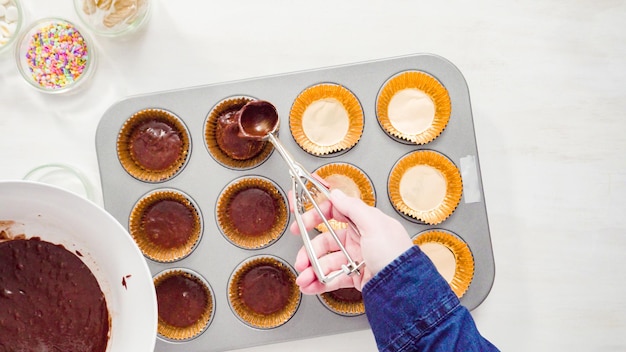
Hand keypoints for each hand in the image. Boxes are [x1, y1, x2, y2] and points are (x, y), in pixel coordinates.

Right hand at [289, 189, 413, 294]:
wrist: (404, 286)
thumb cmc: (395, 253)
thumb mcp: (374, 224)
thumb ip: (353, 207)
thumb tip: (336, 193)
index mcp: (364, 222)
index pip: (334, 213)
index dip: (315, 217)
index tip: (301, 223)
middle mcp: (359, 239)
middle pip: (326, 242)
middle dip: (310, 252)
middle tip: (300, 260)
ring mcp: (356, 259)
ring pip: (326, 262)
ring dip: (312, 270)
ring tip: (304, 278)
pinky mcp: (356, 277)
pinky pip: (332, 278)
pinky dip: (319, 282)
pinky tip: (310, 286)